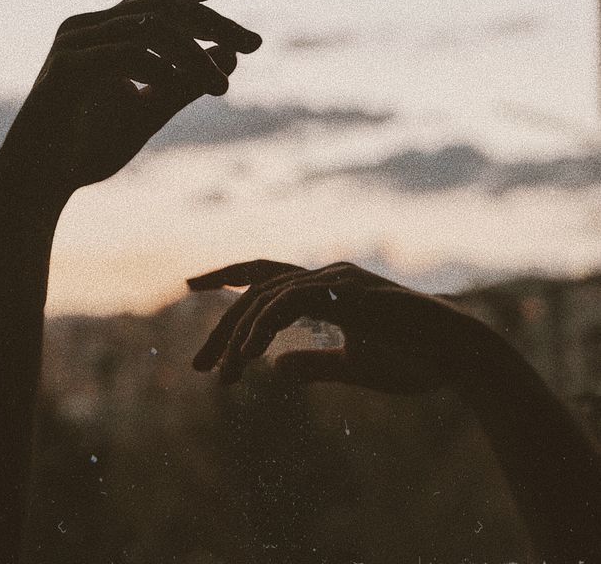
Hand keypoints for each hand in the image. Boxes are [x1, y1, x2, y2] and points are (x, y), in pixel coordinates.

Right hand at [0, 0, 260, 205]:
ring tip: (223, 87)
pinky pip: (126, 53)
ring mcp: (74, 42)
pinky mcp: (66, 68)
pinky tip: (185, 86)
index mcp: (107, 28)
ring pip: (152, 26)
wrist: (37, 184)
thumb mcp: (150, 112)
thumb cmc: (87, 148)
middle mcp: (89, 24)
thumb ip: (186, 83)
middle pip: (166, 3)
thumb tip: (231, 54)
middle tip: (256, 43)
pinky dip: (161, 66)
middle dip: (216, 19)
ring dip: (196, 55)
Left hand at [188, 259, 505, 393]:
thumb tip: (276, 368)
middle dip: (222, 326)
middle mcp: (326, 276)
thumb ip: (314, 364)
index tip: (189, 286)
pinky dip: (266, 325)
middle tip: (197, 366)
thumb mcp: (352, 368)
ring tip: (224, 375)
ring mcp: (337, 280)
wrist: (461, 358)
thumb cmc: (415, 361)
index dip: (226, 276)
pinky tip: (252, 353)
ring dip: (240, 337)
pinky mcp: (349, 293)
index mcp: (325, 289)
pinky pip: (293, 302)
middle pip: (256, 286)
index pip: (264, 275)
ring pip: (268, 297)